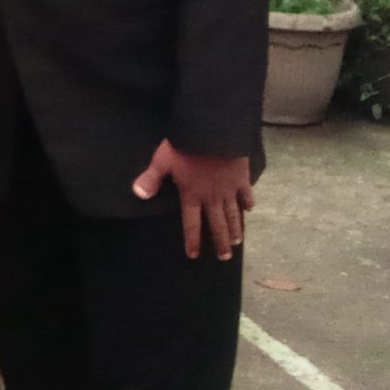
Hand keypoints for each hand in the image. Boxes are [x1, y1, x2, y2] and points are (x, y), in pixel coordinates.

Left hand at [131, 141, 254, 259]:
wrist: (214, 132)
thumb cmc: (185, 146)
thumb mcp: (163, 161)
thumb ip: (151, 179)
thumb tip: (138, 195)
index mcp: (192, 195)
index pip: (191, 223)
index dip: (193, 240)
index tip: (194, 255)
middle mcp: (212, 197)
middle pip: (217, 224)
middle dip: (220, 241)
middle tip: (224, 257)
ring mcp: (229, 189)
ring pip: (233, 213)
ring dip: (236, 228)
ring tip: (238, 242)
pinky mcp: (242, 177)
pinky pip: (246, 193)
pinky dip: (248, 202)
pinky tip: (250, 209)